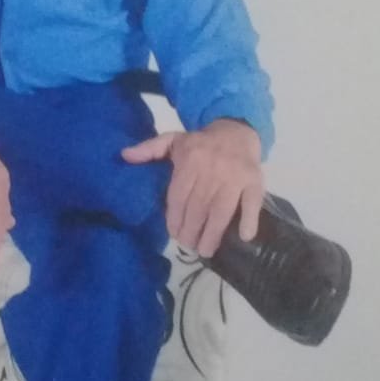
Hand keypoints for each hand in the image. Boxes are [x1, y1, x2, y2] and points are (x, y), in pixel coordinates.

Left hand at [121, 118, 263, 256]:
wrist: (236, 129)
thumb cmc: (201, 142)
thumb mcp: (173, 140)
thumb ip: (149, 149)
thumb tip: (124, 156)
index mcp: (190, 159)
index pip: (179, 196)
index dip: (175, 218)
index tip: (174, 234)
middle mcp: (212, 168)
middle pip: (199, 207)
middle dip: (191, 232)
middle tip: (188, 245)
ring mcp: (235, 176)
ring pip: (221, 210)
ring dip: (213, 234)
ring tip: (205, 250)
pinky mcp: (255, 180)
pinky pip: (252, 203)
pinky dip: (249, 220)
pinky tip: (243, 236)